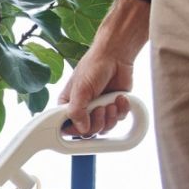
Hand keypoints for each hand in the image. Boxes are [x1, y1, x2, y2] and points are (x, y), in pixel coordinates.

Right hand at [61, 0, 149, 135]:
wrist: (116, 56)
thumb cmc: (93, 67)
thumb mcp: (80, 89)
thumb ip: (77, 111)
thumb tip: (82, 130)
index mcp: (69, 106)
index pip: (67, 127)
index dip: (75, 131)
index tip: (83, 129)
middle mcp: (83, 110)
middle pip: (88, 132)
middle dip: (97, 122)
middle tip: (99, 109)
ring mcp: (99, 110)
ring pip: (104, 128)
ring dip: (110, 117)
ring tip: (110, 103)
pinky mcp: (114, 107)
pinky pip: (119, 119)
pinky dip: (122, 109)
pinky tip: (119, 97)